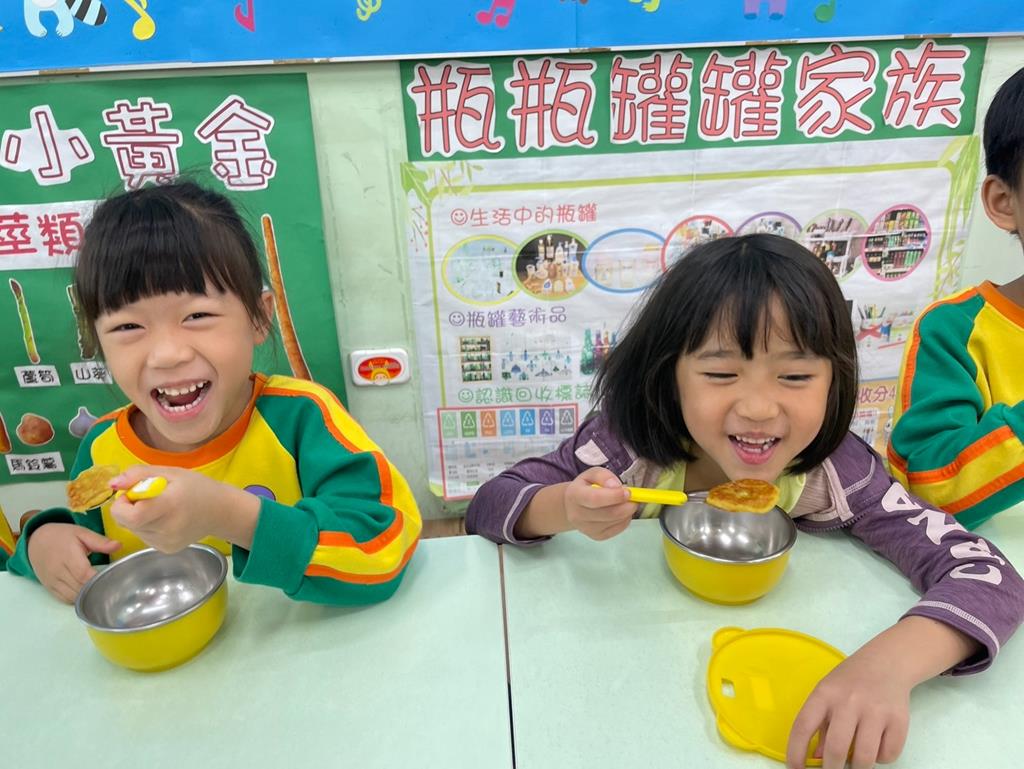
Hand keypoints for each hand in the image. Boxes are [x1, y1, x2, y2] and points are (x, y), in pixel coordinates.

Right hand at [27, 523, 120, 603]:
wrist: (36, 541)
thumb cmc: (62, 536)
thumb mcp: (82, 533)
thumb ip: (100, 541)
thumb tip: (119, 545)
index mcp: (68, 556)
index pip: (84, 574)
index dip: (98, 580)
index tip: (112, 579)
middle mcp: (58, 571)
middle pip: (80, 588)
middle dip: (96, 589)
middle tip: (112, 586)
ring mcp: (52, 581)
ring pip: (73, 596)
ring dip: (87, 596)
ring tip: (101, 590)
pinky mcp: (49, 588)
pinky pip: (64, 599)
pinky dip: (77, 600)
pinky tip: (87, 594)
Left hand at [108, 465, 259, 552]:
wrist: (221, 511)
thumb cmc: (197, 488)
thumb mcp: (171, 472)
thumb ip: (139, 474)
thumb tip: (112, 484)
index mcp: (170, 505)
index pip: (131, 515)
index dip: (122, 505)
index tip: (130, 494)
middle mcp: (167, 528)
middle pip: (127, 523)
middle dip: (128, 508)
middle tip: (145, 498)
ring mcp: (166, 542)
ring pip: (133, 530)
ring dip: (137, 517)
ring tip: (158, 508)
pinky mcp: (166, 549)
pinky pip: (143, 536)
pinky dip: (146, 526)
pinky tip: (164, 519)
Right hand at [563, 467, 637, 540]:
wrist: (573, 506)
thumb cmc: (585, 487)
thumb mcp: (591, 474)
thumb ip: (604, 476)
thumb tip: (617, 486)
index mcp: (575, 495)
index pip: (596, 499)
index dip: (614, 496)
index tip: (628, 492)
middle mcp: (578, 515)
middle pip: (609, 513)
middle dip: (627, 505)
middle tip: (633, 497)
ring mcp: (587, 529)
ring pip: (615, 522)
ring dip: (627, 512)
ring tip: (625, 502)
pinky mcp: (596, 536)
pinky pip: (618, 529)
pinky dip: (625, 519)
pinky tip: (621, 512)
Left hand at [786, 647, 909, 768]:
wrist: (887, 662)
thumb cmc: (850, 682)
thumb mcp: (827, 693)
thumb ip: (820, 724)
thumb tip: (816, 758)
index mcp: (825, 693)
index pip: (803, 726)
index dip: (795, 752)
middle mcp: (849, 701)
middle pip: (836, 748)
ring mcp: (876, 710)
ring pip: (864, 757)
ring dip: (857, 768)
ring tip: (854, 761)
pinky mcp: (899, 720)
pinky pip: (888, 755)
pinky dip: (880, 758)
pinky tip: (875, 746)